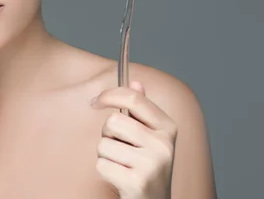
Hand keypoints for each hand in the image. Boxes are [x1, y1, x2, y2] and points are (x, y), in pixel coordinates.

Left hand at [90, 81, 176, 198]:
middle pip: (113, 121)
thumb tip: (135, 82)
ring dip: (105, 155)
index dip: (109, 95)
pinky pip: (102, 165)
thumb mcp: (151, 137)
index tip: (96, 102)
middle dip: (107, 134)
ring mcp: (152, 164)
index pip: (134, 99)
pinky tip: (120, 177)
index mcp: (168, 127)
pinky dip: (104, 171)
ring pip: (104, 144)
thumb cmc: (148, 167)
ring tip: (122, 164)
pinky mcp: (137, 182)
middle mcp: (163, 144)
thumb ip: (142, 110)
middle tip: (119, 147)